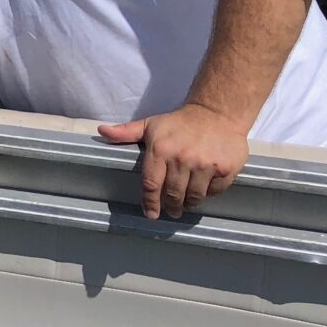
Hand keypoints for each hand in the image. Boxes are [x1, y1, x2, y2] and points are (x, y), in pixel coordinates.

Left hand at [98, 103, 251, 219]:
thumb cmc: (180, 122)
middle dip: (171, 206)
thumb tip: (101, 131)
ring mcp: (205, 165)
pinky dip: (209, 193)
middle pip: (172, 194)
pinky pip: (214, 191)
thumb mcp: (151, 125)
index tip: (151, 214)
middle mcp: (182, 159)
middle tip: (172, 211)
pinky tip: (204, 188)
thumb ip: (126, 132)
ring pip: (193, 196)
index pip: (151, 184)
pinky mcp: (225, 169)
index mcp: (160, 149)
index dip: (149, 202)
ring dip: (189, 203)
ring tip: (186, 204)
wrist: (217, 112)